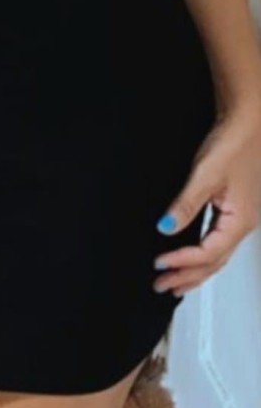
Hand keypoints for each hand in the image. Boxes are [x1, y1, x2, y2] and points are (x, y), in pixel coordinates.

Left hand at [152, 97, 260, 296]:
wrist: (248, 121)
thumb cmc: (232, 144)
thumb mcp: (205, 175)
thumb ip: (185, 205)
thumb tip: (165, 229)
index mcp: (239, 221)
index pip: (207, 253)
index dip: (182, 261)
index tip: (159, 264)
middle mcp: (243, 224)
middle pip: (214, 262)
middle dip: (188, 276)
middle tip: (162, 285)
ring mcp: (241, 217)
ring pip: (218, 254)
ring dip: (195, 269)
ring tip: (175, 282)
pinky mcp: (236, 208)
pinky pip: (219, 241)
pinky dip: (203, 253)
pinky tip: (192, 255)